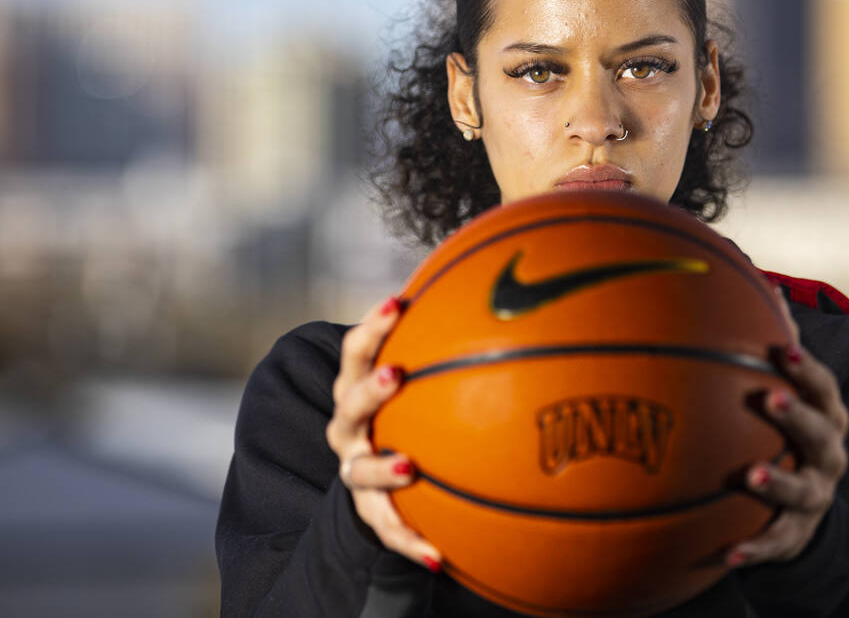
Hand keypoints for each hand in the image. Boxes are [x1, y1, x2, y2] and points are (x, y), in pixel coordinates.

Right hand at [326, 296, 441, 572]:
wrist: (371, 472)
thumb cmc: (403, 410)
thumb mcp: (413, 379)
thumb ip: (442, 344)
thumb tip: (501, 291)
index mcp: (356, 388)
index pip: (356, 351)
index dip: (373, 325)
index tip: (398, 302)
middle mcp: (348, 427)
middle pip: (349, 405)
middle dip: (371, 389)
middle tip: (396, 375)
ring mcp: (354, 469)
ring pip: (359, 469)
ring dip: (381, 468)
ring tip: (408, 467)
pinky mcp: (369, 510)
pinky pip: (388, 529)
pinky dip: (411, 542)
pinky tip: (440, 557)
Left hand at [726, 292, 848, 566]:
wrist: (807, 506)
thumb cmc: (788, 431)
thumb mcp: (786, 391)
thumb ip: (767, 345)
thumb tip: (747, 278)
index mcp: (826, 415)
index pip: (823, 387)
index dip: (805, 368)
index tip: (780, 349)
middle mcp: (829, 453)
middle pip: (822, 434)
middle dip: (798, 416)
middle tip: (769, 399)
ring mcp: (816, 495)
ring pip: (804, 490)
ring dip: (779, 482)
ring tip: (752, 476)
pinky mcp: (796, 534)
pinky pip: (776, 544)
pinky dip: (754, 550)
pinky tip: (727, 555)